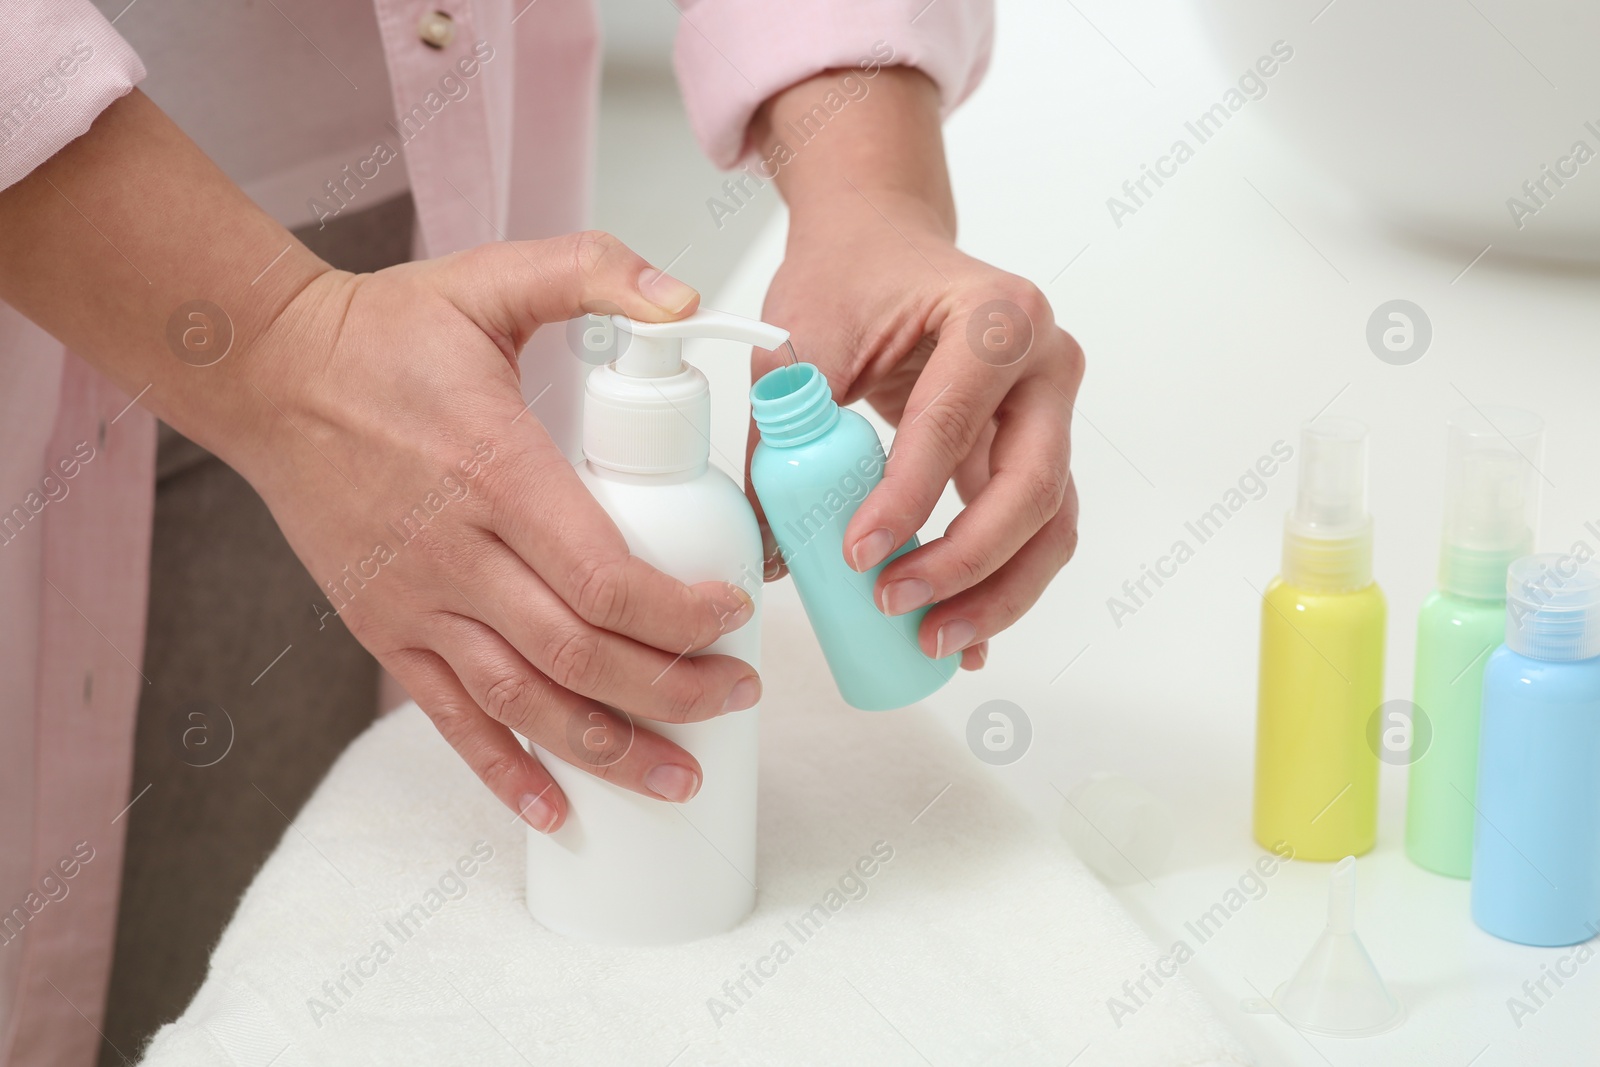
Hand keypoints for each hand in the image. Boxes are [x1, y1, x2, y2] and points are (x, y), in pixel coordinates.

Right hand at [0, 94, 757, 832]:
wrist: (266, 374)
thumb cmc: (385, 333)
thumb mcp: (492, 279)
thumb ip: (594, 271)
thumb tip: (684, 300)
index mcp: (496, 471)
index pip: (604, 575)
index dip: (679, 613)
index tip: (734, 614)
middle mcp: (456, 552)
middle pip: (579, 654)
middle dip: (672, 691)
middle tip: (738, 700)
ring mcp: (416, 601)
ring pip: (523, 700)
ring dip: (605, 750)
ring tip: (679, 778)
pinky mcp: (385, 627)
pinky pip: (447, 716)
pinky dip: (501, 769)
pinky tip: (553, 810)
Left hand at [750, 69, 1082, 669]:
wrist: (881, 245)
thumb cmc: (847, 279)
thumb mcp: (801, 340)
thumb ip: (783, 436)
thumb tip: (778, 554)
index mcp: (995, 315)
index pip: (952, 422)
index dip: (906, 498)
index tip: (857, 555)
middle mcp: (1046, 363)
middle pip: (1031, 485)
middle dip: (967, 562)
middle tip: (895, 605)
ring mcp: (1053, 411)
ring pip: (1050, 523)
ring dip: (998, 593)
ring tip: (931, 641)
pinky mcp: (1037, 453)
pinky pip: (1034, 532)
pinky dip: (1002, 586)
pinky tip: (963, 638)